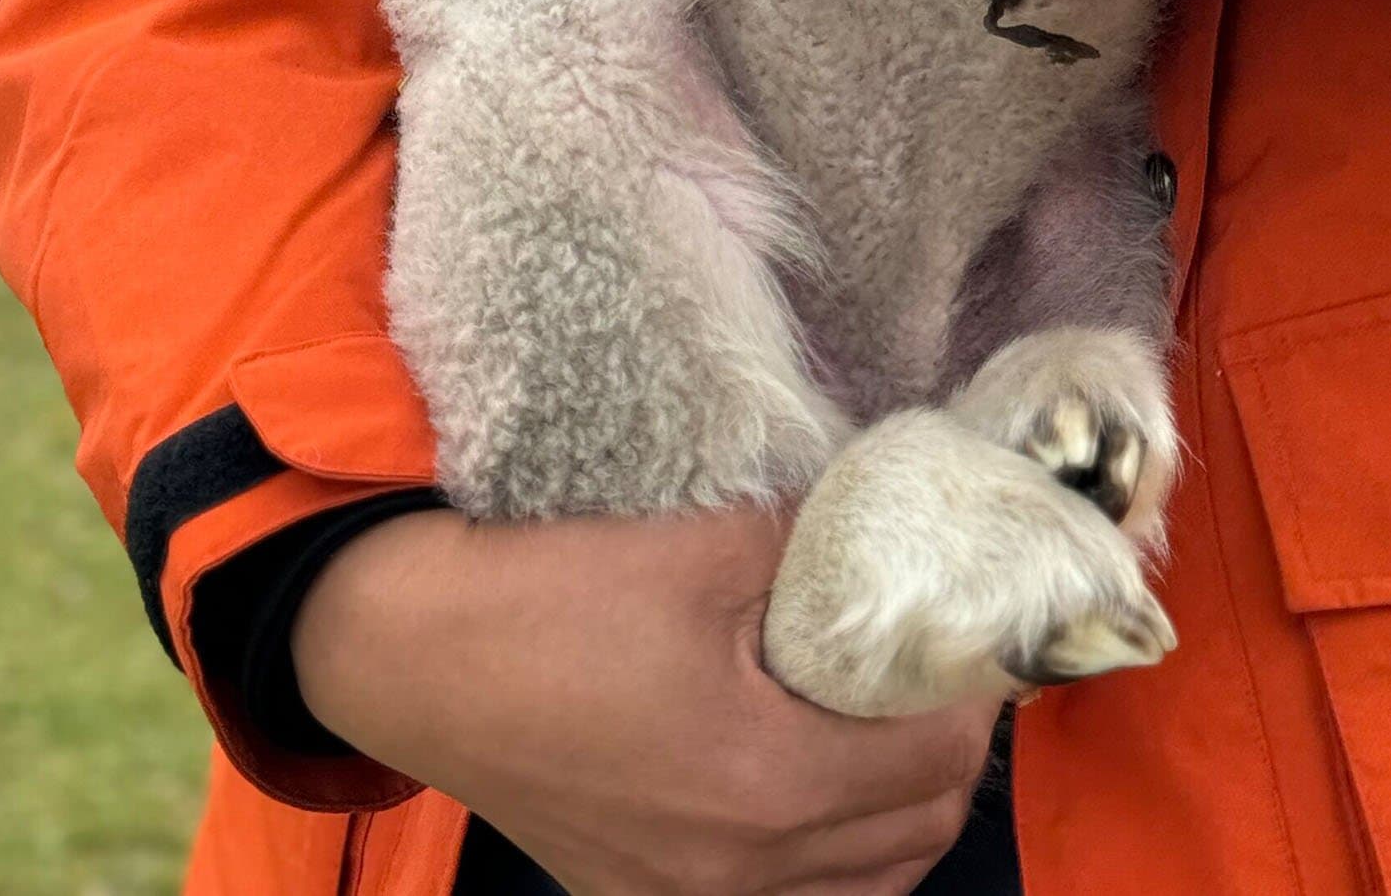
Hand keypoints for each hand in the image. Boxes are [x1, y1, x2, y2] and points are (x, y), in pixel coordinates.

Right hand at [291, 504, 995, 895]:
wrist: (418, 653)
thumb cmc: (557, 591)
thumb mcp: (710, 542)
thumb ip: (825, 548)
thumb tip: (906, 530)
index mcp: (767, 783)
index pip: (938, 760)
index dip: (971, 689)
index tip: (970, 627)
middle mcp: (738, 873)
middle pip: (917, 836)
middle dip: (947, 749)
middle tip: (936, 666)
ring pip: (862, 888)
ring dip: (896, 812)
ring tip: (883, 722)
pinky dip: (831, 859)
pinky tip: (814, 785)